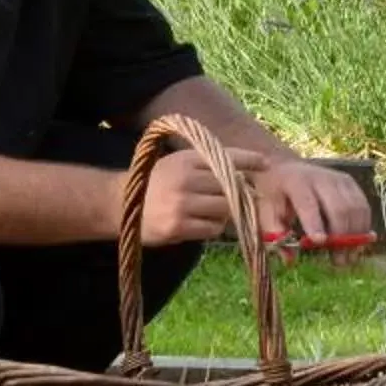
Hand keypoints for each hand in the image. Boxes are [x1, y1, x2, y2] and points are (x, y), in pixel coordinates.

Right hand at [140, 145, 267, 245]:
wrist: (120, 204)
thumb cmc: (156, 182)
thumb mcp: (177, 164)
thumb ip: (205, 165)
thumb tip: (244, 173)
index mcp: (187, 159)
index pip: (226, 157)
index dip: (248, 160)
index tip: (266, 163)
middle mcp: (186, 179)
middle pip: (230, 187)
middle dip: (238, 194)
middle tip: (240, 199)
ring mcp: (183, 204)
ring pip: (224, 209)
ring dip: (224, 213)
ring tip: (209, 212)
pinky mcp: (178, 226)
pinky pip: (212, 229)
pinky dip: (212, 228)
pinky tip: (199, 224)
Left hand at [253, 158, 374, 258]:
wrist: (286, 168)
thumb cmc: (275, 195)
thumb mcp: (267, 212)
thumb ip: (276, 235)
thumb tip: (290, 260)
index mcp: (296, 182)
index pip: (308, 203)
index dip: (314, 222)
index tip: (320, 242)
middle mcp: (321, 177)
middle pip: (338, 207)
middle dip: (341, 237)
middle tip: (339, 262)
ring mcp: (339, 179)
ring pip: (355, 208)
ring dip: (356, 236)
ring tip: (349, 258)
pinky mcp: (350, 183)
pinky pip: (363, 207)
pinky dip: (363, 227)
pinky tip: (357, 244)